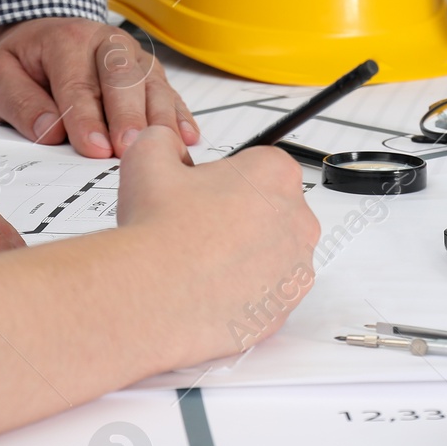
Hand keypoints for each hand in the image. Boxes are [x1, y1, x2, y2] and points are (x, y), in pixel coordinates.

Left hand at [0, 17, 197, 157]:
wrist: (48, 35)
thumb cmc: (28, 63)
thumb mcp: (1, 78)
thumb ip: (20, 103)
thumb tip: (49, 131)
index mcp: (66, 40)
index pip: (77, 84)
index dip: (85, 118)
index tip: (92, 147)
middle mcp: (107, 43)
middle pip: (123, 79)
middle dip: (127, 116)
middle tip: (127, 149)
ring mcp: (135, 58)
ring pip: (153, 85)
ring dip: (158, 119)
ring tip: (162, 148)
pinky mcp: (152, 75)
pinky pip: (171, 95)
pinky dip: (180, 117)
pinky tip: (187, 138)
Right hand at [117, 126, 318, 357]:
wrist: (155, 295)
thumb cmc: (159, 230)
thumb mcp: (148, 156)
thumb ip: (163, 139)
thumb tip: (169, 145)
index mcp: (274, 173)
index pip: (260, 167)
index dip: (227, 180)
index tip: (205, 193)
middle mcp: (298, 218)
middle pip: (272, 211)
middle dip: (240, 218)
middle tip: (198, 228)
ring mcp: (296, 266)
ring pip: (272, 254)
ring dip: (245, 255)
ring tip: (201, 261)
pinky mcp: (285, 306)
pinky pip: (268, 293)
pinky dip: (246, 292)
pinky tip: (212, 288)